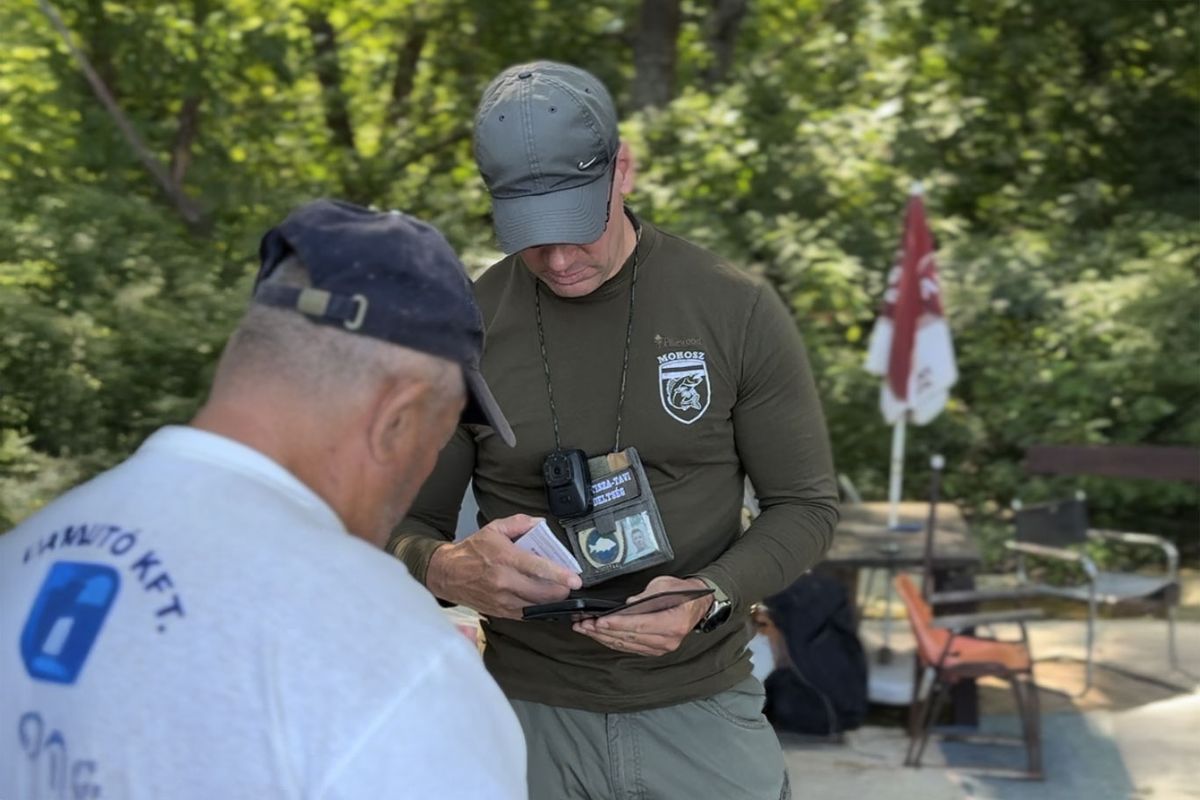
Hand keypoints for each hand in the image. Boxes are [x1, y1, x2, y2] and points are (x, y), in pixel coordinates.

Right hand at [426, 514, 581, 619]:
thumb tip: (541, 523)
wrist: (446, 574)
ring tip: (557, 591)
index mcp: (504, 558)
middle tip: (568, 584)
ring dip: (550, 600)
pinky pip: (525, 614)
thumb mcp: (494, 529)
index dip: (559, 575)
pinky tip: (540, 599)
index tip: (575, 579)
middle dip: (560, 590)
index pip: (537, 568)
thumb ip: (519, 523)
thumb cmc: (472, 550)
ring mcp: (501, 600)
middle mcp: (504, 582)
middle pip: (542, 592)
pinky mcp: (499, 612)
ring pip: (536, 606)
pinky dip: (536, 607)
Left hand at [572, 575, 713, 656]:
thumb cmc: (682, 592)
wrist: (697, 606)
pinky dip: (613, 641)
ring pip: (627, 645)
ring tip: (585, 629)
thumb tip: (628, 605)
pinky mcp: (654, 651)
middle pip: (630, 637)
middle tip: (584, 624)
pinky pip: (630, 647)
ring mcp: (661, 648)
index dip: (618, 624)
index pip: (640, 625)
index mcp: (673, 623)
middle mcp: (668, 640)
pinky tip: (599, 635)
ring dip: (604, 637)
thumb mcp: (664, 585)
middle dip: (604, 631)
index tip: (599, 621)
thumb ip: (646, 596)